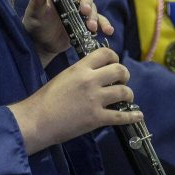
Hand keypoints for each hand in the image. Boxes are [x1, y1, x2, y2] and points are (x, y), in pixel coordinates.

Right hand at [7, 47, 141, 153]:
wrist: (37, 120)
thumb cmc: (45, 99)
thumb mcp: (63, 77)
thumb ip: (81, 73)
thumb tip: (96, 74)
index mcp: (80, 68)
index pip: (106, 54)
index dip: (114, 58)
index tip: (115, 64)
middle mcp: (90, 81)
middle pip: (120, 71)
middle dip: (125, 76)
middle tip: (122, 81)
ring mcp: (95, 100)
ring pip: (124, 92)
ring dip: (128, 95)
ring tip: (126, 98)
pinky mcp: (97, 118)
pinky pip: (121, 116)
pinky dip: (132, 116)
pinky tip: (137, 115)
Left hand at [21, 0, 113, 65]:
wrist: (41, 43)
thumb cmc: (35, 23)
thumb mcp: (35, 11)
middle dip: (86, 0)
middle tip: (84, 10)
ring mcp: (80, 11)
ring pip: (93, 8)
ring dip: (94, 16)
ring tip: (91, 26)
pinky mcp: (86, 23)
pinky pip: (99, 21)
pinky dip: (105, 25)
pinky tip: (109, 31)